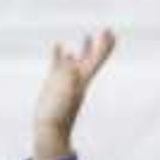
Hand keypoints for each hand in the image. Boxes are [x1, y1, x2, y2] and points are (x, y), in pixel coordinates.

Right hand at [31, 30, 114, 159]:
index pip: (98, 58)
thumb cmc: (58, 115)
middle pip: (92, 57)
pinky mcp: (54, 82)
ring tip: (87, 35)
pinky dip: (59, 53)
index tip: (110, 31)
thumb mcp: (65, 95)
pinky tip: (58, 45)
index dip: (105, 45)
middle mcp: (78, 78)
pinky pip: (58, 64)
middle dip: (99, 43)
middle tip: (107, 29)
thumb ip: (69, 76)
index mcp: (83, 79)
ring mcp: (66, 80)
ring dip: (83, 48)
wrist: (49, 129)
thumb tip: (70, 59)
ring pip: (77, 60)